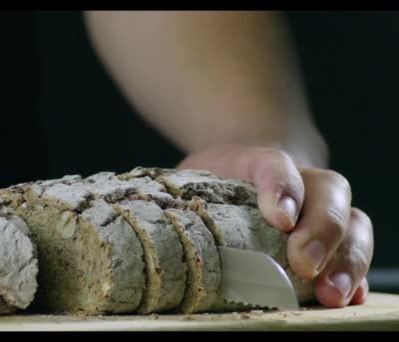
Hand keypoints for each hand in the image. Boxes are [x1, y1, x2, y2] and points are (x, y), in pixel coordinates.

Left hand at [178, 144, 373, 307]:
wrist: (244, 171)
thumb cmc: (218, 182)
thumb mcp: (196, 179)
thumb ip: (183, 194)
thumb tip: (166, 227)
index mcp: (264, 163)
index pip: (276, 165)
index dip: (282, 188)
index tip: (280, 219)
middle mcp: (303, 180)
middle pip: (327, 191)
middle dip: (321, 229)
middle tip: (305, 265)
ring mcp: (323, 208)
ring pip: (353, 221)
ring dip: (347, 258)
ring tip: (332, 293)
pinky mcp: (332, 238)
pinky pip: (355, 250)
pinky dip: (355, 274)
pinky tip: (349, 297)